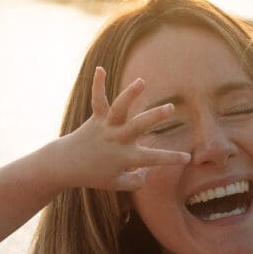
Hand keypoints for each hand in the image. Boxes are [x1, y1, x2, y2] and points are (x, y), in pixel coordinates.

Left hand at [58, 66, 189, 190]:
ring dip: (130, 94)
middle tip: (170, 108)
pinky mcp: (96, 118)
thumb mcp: (117, 184)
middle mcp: (117, 140)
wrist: (65, 165)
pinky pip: (98, 100)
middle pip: (138, 126)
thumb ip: (137, 180)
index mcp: (125, 157)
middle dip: (155, 116)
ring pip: (119, 109)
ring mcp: (106, 127)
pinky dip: (98, 84)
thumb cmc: (94, 176)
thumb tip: (148, 168)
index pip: (153, 158)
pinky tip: (100, 69)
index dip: (171, 158)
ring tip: (141, 82)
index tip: (187, 158)